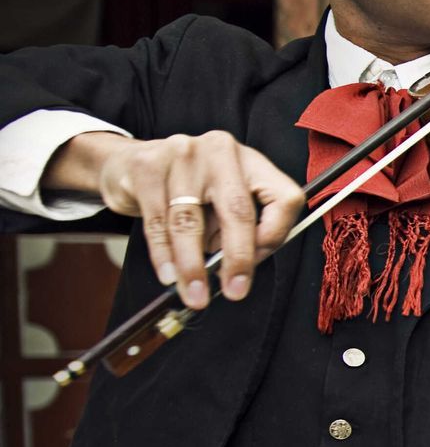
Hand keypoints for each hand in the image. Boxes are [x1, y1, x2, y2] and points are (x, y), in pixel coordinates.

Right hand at [50, 129, 304, 307]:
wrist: (129, 164)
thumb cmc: (188, 191)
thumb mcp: (222, 204)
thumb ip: (239, 230)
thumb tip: (241, 270)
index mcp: (251, 161)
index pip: (283, 198)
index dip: (275, 236)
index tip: (259, 263)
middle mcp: (220, 152)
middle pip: (238, 211)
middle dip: (237, 259)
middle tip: (234, 292)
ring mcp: (182, 154)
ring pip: (191, 221)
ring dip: (193, 266)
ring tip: (195, 294)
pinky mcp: (147, 168)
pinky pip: (158, 222)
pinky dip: (164, 255)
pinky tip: (169, 275)